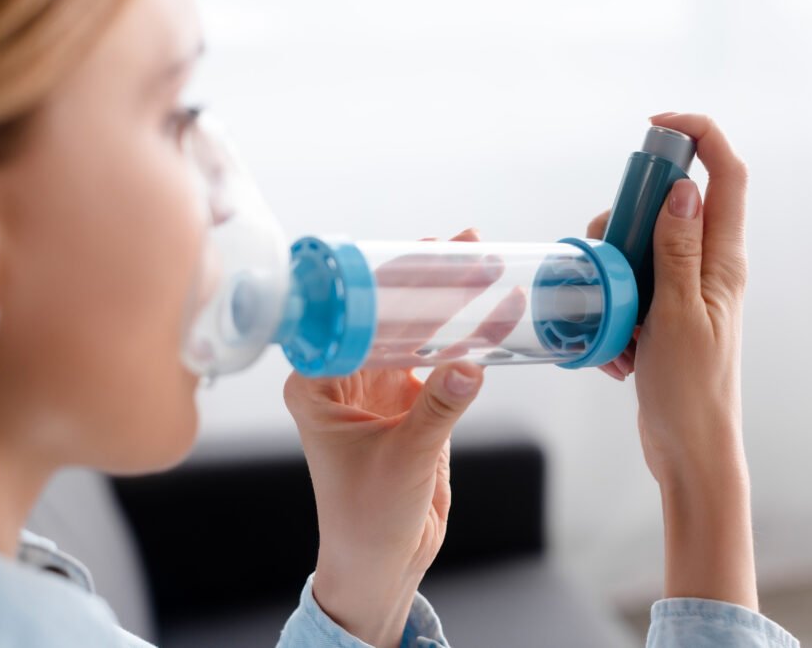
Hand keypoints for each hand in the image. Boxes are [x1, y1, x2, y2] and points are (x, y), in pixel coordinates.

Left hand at [283, 229, 492, 647]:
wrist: (383, 563)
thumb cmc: (366, 519)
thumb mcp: (403, 461)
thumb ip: (437, 411)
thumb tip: (470, 365)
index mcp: (316, 384)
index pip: (351, 317)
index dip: (388, 283)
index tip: (424, 255)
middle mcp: (343, 378)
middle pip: (387, 315)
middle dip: (428, 284)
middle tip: (467, 248)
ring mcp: (378, 388)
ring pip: (417, 333)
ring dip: (451, 306)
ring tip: (485, 268)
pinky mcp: (410, 403)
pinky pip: (440, 361)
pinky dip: (467, 341)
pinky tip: (495, 316)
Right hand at [588, 112, 755, 608]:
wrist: (689, 449)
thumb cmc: (690, 390)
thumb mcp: (677, 316)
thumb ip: (678, 250)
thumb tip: (685, 187)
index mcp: (724, 260)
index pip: (726, 173)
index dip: (698, 135)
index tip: (654, 127)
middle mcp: (709, 268)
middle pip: (673, 204)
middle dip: (630, 217)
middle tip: (607, 247)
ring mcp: (685, 291)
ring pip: (643, 246)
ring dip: (614, 272)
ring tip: (611, 318)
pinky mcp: (663, 315)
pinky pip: (631, 288)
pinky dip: (613, 308)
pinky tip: (615, 348)